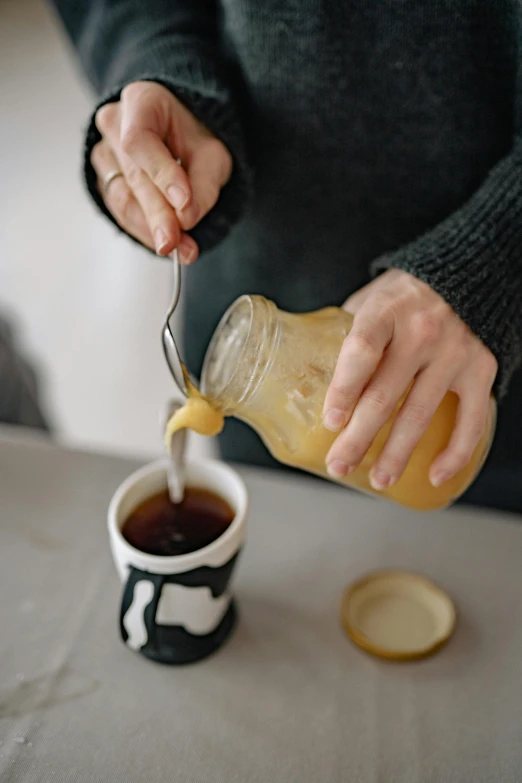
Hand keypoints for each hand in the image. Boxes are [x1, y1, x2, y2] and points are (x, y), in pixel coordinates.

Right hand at [91, 81, 232, 262]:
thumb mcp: (214, 153)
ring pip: (124, 199)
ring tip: (182, 250)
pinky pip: (121, 212)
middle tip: (176, 243)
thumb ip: (204, 184)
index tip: (184, 203)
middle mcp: (114, 124)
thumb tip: (186, 217)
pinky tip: (168, 243)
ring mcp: (104, 153)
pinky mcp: (105, 181)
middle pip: (133, 176)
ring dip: (152, 230)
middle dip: (158, 215)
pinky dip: (145, 232)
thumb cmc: (195, 136)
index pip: (140, 140)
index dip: (161, 174)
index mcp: (141, 101)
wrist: (181, 134)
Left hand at [323, 269, 497, 488]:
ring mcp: (454, 353)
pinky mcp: (482, 370)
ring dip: (397, 454)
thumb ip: (347, 331)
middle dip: (359, 437)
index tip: (331, 421)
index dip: (345, 388)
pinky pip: (471, 420)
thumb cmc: (407, 294)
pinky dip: (454, 453)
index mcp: (387, 311)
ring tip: (379, 480)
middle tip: (339, 464)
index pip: (361, 351)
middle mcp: (422, 332)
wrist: (471, 274)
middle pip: (385, 394)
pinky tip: (434, 475)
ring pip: (421, 414)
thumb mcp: (373, 298)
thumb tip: (308, 370)